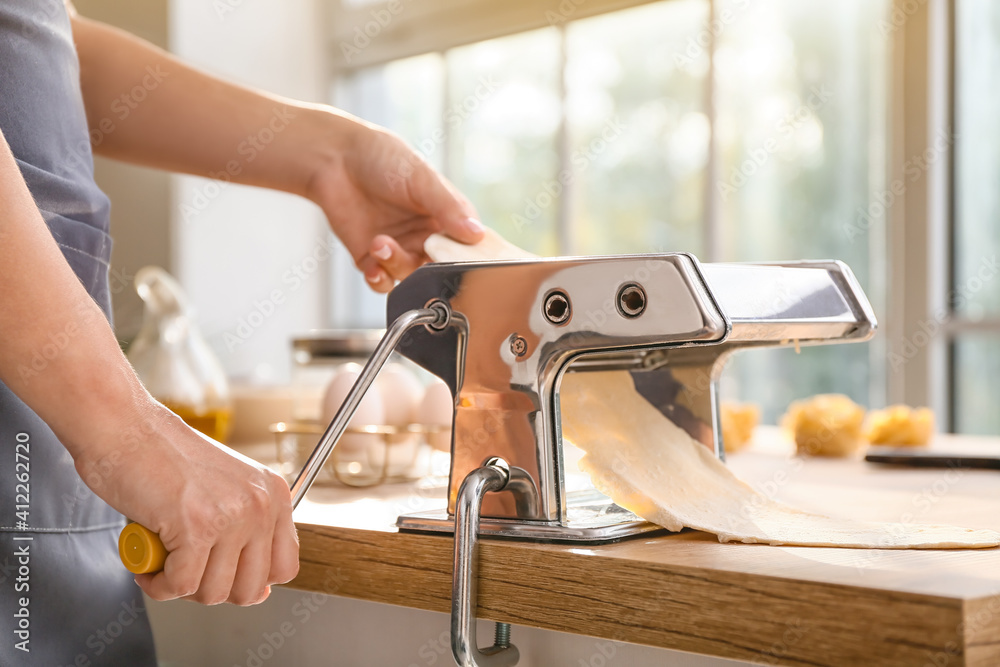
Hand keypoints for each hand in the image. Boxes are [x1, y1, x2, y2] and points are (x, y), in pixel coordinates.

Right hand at [75, 405, 298, 605]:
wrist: (127, 428)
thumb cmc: (165, 458)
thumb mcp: (226, 488)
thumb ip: (246, 530)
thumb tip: (259, 589)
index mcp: (274, 494)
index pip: (284, 566)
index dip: (252, 582)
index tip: (224, 576)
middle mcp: (260, 505)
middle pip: (250, 588)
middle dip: (212, 589)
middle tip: (187, 570)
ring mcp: (231, 516)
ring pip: (213, 592)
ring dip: (181, 588)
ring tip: (165, 562)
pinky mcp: (195, 527)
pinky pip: (180, 586)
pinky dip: (158, 585)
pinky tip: (149, 567)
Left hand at [306, 113, 483, 292]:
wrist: (334, 158)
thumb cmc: (382, 158)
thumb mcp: (422, 179)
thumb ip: (449, 207)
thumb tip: (476, 234)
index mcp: (446, 216)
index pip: (465, 247)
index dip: (461, 257)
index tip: (452, 259)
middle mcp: (425, 235)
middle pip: (436, 267)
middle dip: (425, 265)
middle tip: (415, 251)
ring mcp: (399, 247)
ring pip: (409, 276)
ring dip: (396, 265)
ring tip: (380, 243)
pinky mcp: (371, 258)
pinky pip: (383, 282)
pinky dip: (379, 280)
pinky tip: (372, 266)